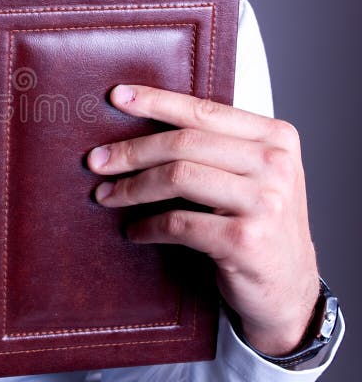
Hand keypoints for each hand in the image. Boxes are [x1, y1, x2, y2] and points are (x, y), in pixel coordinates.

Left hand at [87, 84, 319, 355]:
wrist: (288, 287)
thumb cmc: (257, 222)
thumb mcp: (250, 174)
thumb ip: (214, 146)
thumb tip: (140, 122)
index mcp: (275, 137)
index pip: (203, 110)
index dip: (155, 102)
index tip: (116, 97)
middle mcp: (275, 164)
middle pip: (183, 143)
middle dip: (131, 151)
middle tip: (96, 161)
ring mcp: (264, 202)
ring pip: (177, 177)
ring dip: (132, 188)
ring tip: (106, 196)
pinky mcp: (245, 240)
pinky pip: (179, 223)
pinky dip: (148, 226)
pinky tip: (134, 231)